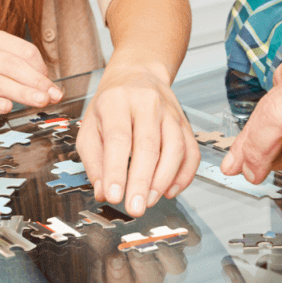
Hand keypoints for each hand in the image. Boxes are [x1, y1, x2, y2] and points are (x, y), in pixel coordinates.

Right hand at [0, 28, 62, 113]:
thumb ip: (20, 71)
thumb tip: (48, 87)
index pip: (23, 50)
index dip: (41, 68)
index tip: (51, 85)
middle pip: (12, 66)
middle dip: (35, 82)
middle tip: (52, 95)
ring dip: (21, 93)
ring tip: (39, 102)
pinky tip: (6, 107)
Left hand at [77, 62, 199, 216]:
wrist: (138, 74)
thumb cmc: (110, 104)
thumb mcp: (89, 126)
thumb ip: (93, 160)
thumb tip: (102, 191)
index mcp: (116, 101)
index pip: (118, 138)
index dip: (116, 169)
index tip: (114, 195)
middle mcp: (146, 103)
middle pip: (148, 145)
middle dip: (141, 181)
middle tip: (134, 208)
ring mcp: (170, 112)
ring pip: (174, 148)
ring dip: (163, 180)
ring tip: (148, 201)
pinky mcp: (185, 123)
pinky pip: (191, 151)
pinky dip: (184, 175)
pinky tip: (170, 191)